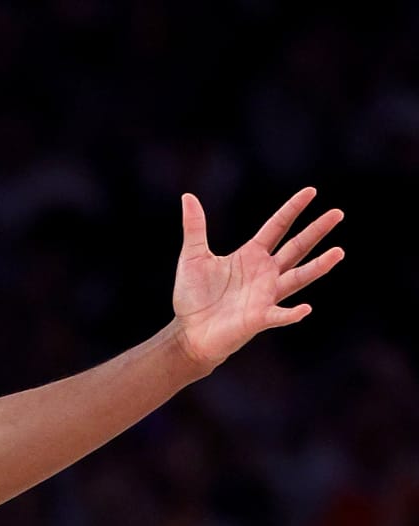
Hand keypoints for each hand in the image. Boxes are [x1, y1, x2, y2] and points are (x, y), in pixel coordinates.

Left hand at [172, 187, 343, 370]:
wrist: (188, 333)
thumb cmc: (192, 298)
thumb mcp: (193, 257)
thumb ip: (195, 227)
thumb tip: (188, 196)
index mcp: (252, 255)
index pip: (277, 226)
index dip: (293, 208)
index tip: (311, 191)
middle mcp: (265, 273)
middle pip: (296, 247)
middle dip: (316, 231)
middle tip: (338, 213)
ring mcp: (265, 296)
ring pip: (298, 278)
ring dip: (318, 267)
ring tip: (339, 252)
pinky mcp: (258, 319)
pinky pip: (279, 315)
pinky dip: (292, 314)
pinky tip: (305, 308)